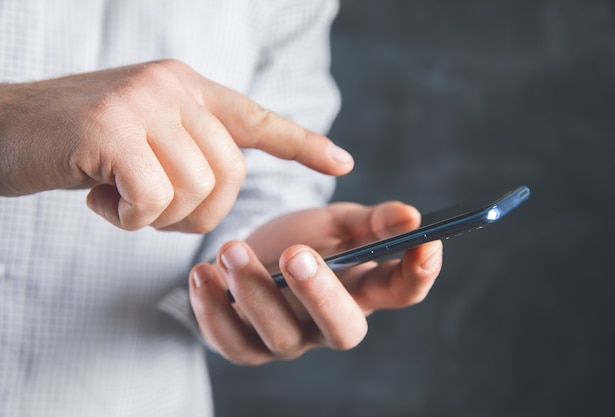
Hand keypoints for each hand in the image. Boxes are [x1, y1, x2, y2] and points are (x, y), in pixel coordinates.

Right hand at [0, 60, 352, 231]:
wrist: (1, 128)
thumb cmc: (79, 146)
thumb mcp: (144, 136)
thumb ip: (188, 147)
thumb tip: (225, 183)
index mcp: (187, 88)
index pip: (257, 117)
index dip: (302, 143)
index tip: (342, 164)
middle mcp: (171, 87)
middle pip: (230, 172)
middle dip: (201, 211)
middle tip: (155, 211)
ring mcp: (140, 103)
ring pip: (194, 189)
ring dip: (160, 217)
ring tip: (121, 199)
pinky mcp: (108, 130)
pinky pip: (153, 199)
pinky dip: (130, 219)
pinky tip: (100, 200)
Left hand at [189, 201, 442, 364]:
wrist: (251, 254)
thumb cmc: (302, 238)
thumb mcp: (335, 222)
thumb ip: (370, 221)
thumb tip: (411, 215)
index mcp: (361, 289)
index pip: (401, 292)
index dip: (418, 274)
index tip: (426, 243)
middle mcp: (328, 323)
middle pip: (341, 328)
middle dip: (320, 293)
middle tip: (297, 253)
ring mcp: (288, 340)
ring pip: (280, 335)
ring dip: (255, 293)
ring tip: (231, 249)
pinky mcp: (245, 346)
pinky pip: (231, 340)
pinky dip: (213, 309)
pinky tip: (203, 272)